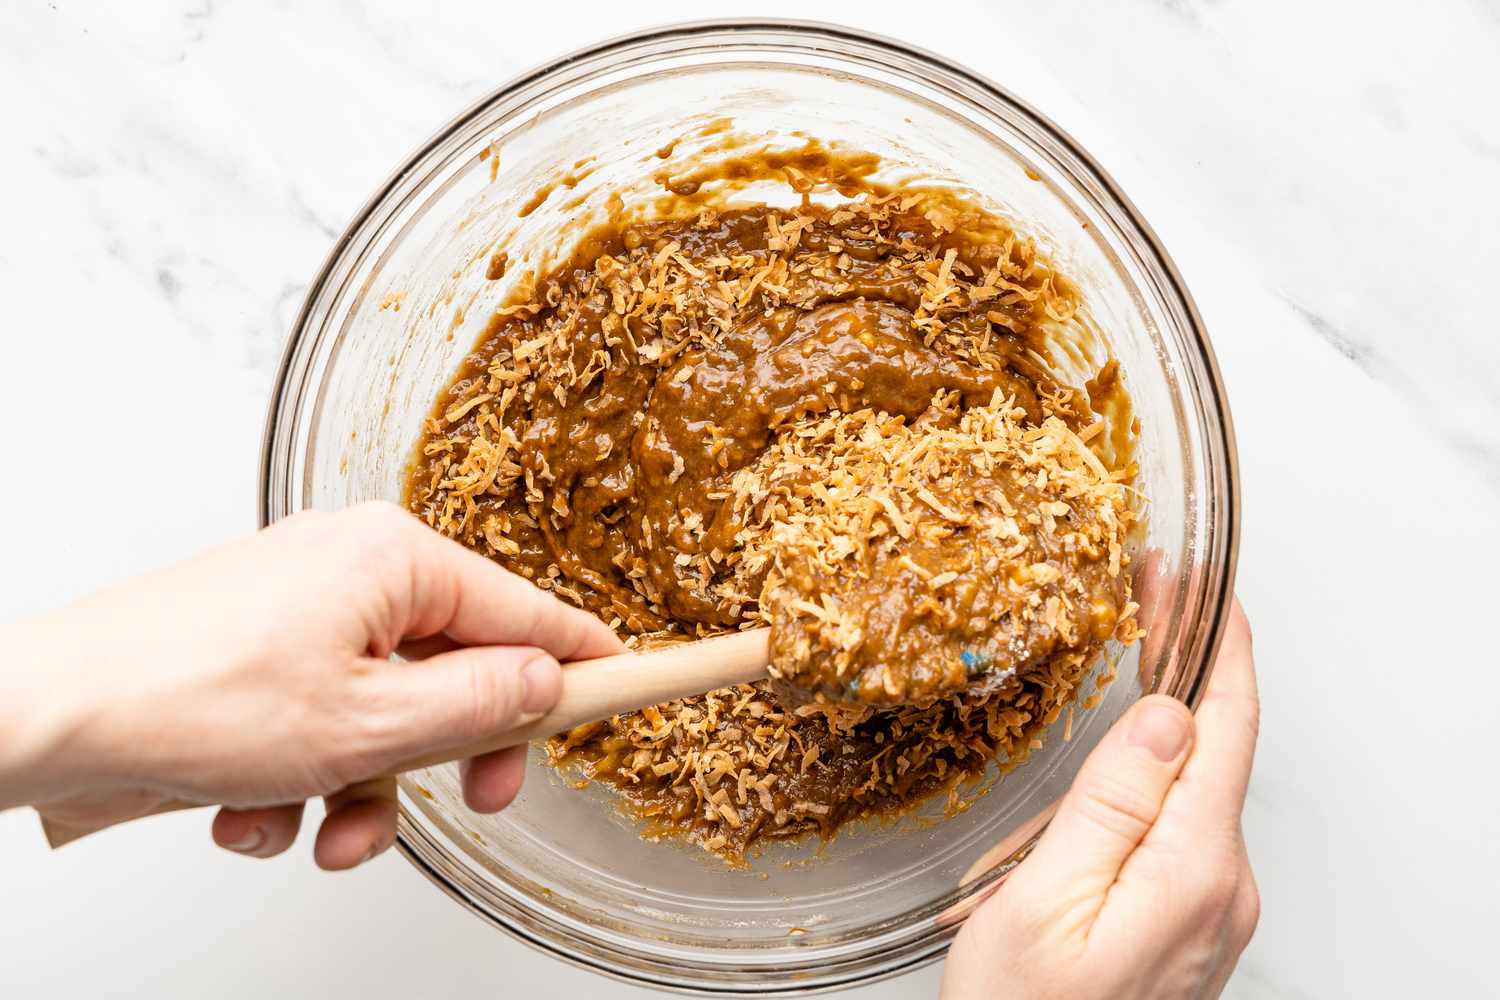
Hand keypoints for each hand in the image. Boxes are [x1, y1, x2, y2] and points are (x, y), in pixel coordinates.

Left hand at [0, 502, 621, 868]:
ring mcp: (302, 610)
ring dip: (364, 788)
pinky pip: (324, 722)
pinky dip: (303, 780)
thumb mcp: (369, 725)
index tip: (632, 680)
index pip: (526, 608)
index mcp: (393, 558)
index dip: (584, 657)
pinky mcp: (261, 652)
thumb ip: (479, 707)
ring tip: (319, 831)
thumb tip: (548, 685)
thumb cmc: (186, 697)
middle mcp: (352, 569)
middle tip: (466, 802)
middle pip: (456, 668)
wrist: (44, 717)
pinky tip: (257, 810)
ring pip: (386, 712)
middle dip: (449, 755)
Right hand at [942, 600, 1258, 998]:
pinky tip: (1122, 756)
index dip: (1216, 640)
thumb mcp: (1042, 902)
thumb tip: (1166, 717)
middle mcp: (1222, 886)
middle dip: (1192, 660)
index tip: (1198, 580)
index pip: (1227, 725)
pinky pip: (1184, 825)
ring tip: (1132, 655)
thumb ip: (1111, 805)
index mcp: (1192, 869)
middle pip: (1220, 745)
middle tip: (1153, 594)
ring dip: (1169, 715)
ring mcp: (1212, 907)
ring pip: (1197, 785)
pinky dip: (1158, 772)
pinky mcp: (1191, 921)